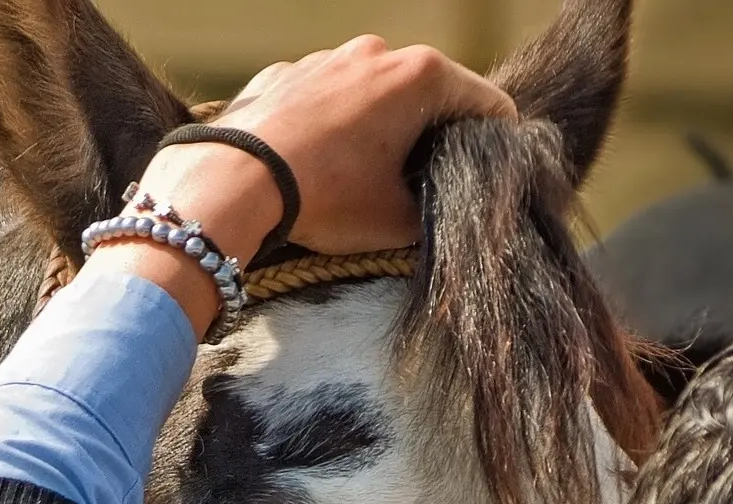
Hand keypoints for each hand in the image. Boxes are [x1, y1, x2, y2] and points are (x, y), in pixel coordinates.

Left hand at [83, 37, 514, 335]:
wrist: (234, 181)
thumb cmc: (325, 198)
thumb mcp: (396, 221)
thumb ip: (435, 210)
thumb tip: (442, 210)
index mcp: (421, 77)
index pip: (488, 105)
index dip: (498, 144)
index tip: (493, 176)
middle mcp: (378, 52)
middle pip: (430, 93)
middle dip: (434, 135)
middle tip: (425, 184)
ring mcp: (328, 57)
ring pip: (374, 92)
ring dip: (380, 127)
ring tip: (363, 177)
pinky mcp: (285, 73)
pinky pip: (325, 99)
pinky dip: (331, 125)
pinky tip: (316, 164)